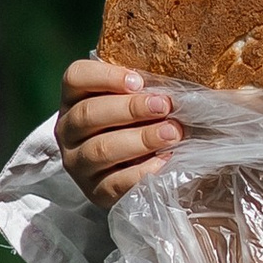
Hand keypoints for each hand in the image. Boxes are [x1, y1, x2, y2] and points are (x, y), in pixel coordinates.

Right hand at [57, 58, 182, 211]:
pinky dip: (143, 171)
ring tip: (172, 134)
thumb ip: (150, 84)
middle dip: (129, 108)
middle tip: (164, 106)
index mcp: (76, 98)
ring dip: (140, 139)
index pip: (76, 77)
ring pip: (100, 149)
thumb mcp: (140, 99)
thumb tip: (193, 71)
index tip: (138, 80)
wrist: (142, 170)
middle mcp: (69, 130)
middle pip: (88, 114)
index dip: (104, 76)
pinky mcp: (95, 191)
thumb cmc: (144, 123)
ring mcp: (78, 163)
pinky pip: (116, 182)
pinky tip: (166, 161)